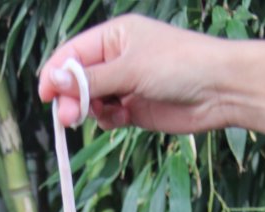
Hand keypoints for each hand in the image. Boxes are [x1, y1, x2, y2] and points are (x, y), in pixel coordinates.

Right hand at [38, 14, 231, 132]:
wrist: (219, 90)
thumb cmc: (179, 65)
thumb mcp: (130, 68)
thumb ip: (91, 79)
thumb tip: (54, 82)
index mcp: (114, 37)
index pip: (73, 54)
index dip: (56, 74)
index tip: (46, 96)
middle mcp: (118, 59)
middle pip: (79, 80)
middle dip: (72, 97)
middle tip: (68, 117)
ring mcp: (127, 86)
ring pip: (93, 101)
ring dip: (90, 110)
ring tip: (101, 116)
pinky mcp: (137, 110)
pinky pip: (110, 116)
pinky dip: (108, 121)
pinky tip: (120, 120)